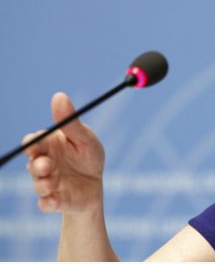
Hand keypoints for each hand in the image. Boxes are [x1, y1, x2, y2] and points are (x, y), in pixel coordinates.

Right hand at [23, 92, 104, 213]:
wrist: (97, 186)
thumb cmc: (89, 157)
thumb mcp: (85, 139)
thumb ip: (71, 122)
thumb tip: (59, 96)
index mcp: (50, 146)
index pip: (33, 142)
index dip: (32, 144)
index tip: (34, 145)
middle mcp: (44, 164)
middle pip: (32, 164)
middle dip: (38, 165)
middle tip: (47, 165)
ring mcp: (47, 183)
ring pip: (38, 184)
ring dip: (44, 184)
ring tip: (52, 183)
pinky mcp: (54, 201)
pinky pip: (46, 203)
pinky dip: (49, 202)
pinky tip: (55, 200)